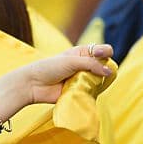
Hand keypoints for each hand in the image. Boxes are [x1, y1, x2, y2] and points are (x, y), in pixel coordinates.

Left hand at [0, 43, 114, 111]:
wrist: (33, 85)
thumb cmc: (49, 68)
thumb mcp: (72, 61)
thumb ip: (91, 64)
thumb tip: (109, 72)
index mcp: (83, 53)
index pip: (104, 51)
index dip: (106, 52)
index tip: (100, 55)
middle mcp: (85, 65)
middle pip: (105, 66)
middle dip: (102, 69)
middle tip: (91, 72)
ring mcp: (83, 79)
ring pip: (100, 80)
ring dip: (97, 81)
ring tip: (84, 82)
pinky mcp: (80, 92)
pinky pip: (92, 93)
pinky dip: (92, 92)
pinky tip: (85, 91)